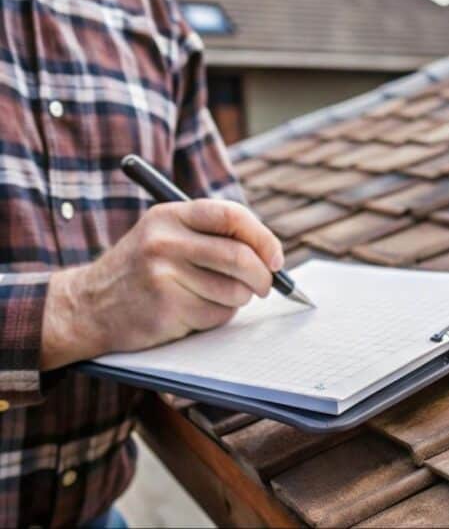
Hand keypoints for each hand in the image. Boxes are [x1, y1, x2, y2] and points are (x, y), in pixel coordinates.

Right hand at [41, 199, 283, 369]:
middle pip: (239, 257)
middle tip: (266, 286)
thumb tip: (270, 254)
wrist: (88, 305)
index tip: (275, 258)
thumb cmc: (143, 269)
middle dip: (263, 277)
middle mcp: (165, 241)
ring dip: (239, 299)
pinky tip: (196, 311)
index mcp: (171, 215)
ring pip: (233, 290)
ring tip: (219, 296)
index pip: (231, 215)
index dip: (263, 238)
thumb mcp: (166, 235)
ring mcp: (163, 275)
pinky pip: (217, 314)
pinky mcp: (165, 308)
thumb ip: (212, 235)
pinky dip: (218, 316)